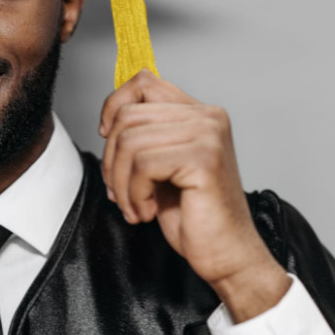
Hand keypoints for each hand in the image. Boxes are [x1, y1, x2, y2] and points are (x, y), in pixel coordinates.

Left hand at [100, 70, 290, 320]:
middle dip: (111, 160)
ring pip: (130, 141)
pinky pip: (143, 165)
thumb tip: (109, 120)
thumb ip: (146, 135)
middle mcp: (208, 116)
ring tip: (135, 205)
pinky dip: (134, 194)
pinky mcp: (204, 159)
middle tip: (121, 191)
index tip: (107, 136)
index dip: (114, 105)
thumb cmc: (194, 214)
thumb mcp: (163, 165)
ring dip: (121, 183)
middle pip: (128, 116)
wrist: (227, 253)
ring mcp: (208, 135)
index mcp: (199, 113)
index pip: (144, 82)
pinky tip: (147, 210)